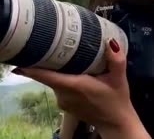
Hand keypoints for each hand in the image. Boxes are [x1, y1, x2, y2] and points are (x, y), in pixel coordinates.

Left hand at [12, 38, 150, 138]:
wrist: (116, 123)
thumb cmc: (117, 100)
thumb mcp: (120, 78)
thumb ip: (116, 60)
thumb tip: (110, 42)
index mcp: (74, 86)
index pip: (46, 76)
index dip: (32, 67)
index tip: (22, 57)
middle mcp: (64, 95)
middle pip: (49, 75)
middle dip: (48, 61)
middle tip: (51, 43)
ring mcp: (63, 101)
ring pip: (54, 81)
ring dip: (57, 70)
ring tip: (65, 54)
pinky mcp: (64, 105)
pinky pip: (58, 87)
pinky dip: (62, 79)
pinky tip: (73, 72)